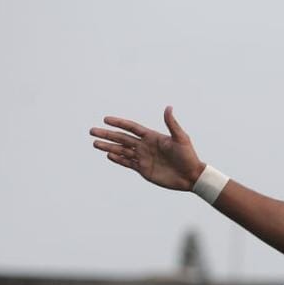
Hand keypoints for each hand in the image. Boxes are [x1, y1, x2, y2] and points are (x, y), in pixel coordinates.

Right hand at [90, 106, 205, 190]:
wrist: (191, 176)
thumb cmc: (188, 156)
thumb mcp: (181, 138)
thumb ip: (172, 124)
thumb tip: (168, 107)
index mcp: (152, 137)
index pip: (131, 127)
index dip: (119, 123)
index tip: (106, 119)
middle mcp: (145, 146)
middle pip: (122, 138)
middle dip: (107, 134)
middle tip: (92, 131)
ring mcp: (143, 158)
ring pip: (122, 151)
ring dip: (108, 146)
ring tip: (95, 143)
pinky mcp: (143, 170)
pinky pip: (127, 163)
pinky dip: (118, 159)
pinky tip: (108, 154)